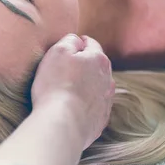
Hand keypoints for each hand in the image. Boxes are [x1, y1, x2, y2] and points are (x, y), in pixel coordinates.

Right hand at [31, 34, 114, 149]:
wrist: (63, 123)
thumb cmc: (57, 85)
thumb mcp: (58, 52)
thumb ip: (70, 40)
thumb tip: (77, 40)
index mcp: (98, 60)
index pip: (90, 44)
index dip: (79, 43)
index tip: (69, 46)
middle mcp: (107, 79)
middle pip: (96, 66)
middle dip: (85, 64)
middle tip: (67, 67)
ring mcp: (106, 101)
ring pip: (97, 86)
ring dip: (87, 85)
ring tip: (69, 89)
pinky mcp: (100, 120)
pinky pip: (94, 106)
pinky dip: (86, 104)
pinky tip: (72, 107)